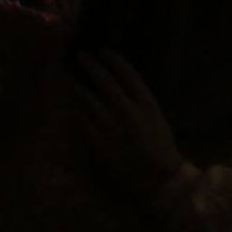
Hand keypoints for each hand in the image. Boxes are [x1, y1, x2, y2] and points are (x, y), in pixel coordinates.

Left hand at [72, 50, 183, 201]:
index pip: (128, 74)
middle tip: (81, 56)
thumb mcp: (158, 120)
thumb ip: (142, 104)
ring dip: (77, 87)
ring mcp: (111, 127)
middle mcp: (128, 111)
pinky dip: (76, 112)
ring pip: (89, 100)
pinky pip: (82, 122)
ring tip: (69, 79)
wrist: (159, 180)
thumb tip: (124, 90)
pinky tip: (70, 107)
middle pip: (106, 82)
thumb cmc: (162, 150)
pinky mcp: (99, 143)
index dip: (114, 60)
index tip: (104, 51)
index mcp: (147, 104)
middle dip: (92, 66)